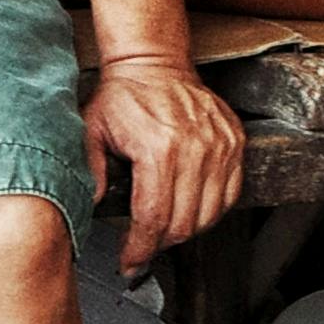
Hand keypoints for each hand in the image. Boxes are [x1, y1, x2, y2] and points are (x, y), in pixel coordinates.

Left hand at [82, 55, 242, 275]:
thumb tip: (89, 208)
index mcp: (158, 148)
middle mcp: (194, 147)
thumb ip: (89, 172)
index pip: (153, 218)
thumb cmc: (122, 96)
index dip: (140, 249)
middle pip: (183, 222)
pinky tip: (191, 210)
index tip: (131, 262)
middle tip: (144, 248)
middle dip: (160, 244)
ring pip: (210, 214)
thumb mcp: (91, 132)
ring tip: (165, 229)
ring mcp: (219, 145)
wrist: (153, 62)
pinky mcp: (234, 141)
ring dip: (187, 230)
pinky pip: (230, 193)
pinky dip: (211, 210)